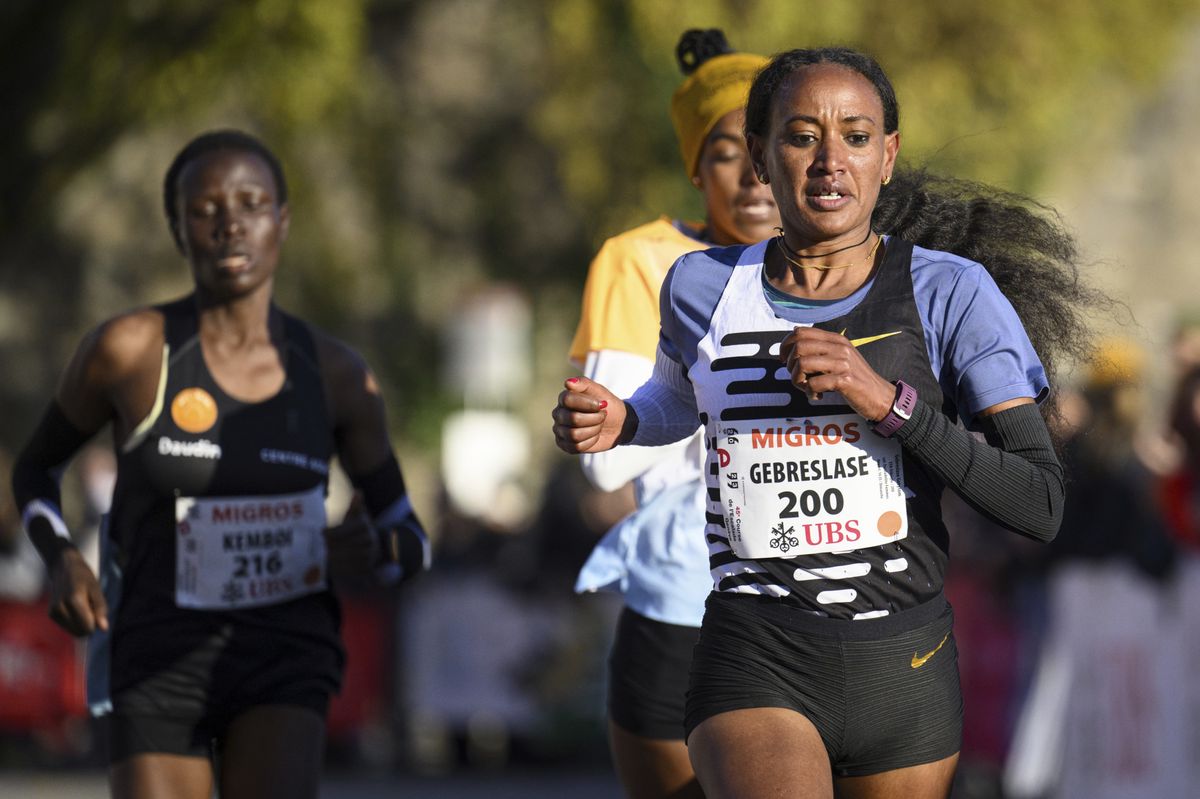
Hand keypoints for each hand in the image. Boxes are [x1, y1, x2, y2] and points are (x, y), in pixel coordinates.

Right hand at [47, 548, 107, 636]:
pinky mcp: (51, 615)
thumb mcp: (96, 588)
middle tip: (89, 605)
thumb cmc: (83, 576)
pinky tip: (75, 607)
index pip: (88, 627)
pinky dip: (75, 621)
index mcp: (73, 600)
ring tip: (82, 605)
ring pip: (74, 631)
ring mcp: (53, 612)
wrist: (63, 568)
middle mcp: (60, 608)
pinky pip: (69, 627)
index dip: (96, 621)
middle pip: (81, 631)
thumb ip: (101, 608)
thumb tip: (104, 629)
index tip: (96, 607)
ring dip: (82, 622)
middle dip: (89, 623)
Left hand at [323, 492, 380, 582]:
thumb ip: (354, 506)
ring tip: (321, 558)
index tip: (320, 534)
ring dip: (333, 559)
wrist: (371, 546)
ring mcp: (370, 554)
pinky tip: (330, 567)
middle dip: (330, 547)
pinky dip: (340, 569)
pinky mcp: (367, 566)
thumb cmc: (356, 529)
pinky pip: (352, 569)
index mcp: (363, 524)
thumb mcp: (354, 517)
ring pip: (347, 557)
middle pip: (345, 544)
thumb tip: (359, 491)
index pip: (344, 529)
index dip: (332, 533)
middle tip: (317, 548)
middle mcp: (369, 539)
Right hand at [551, 376, 628, 453]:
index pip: (568, 400)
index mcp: (564, 398)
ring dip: (593, 430)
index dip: (587, 404)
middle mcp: (558, 414)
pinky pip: (576, 447)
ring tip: (599, 425)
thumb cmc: (606, 405)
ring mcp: (560, 430)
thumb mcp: (599, 390)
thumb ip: (583, 383)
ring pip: (574, 435)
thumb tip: (568, 383)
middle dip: (594, 419)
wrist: (617, 424)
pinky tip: (594, 436)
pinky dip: (591, 441)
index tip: (602, 404)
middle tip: (603, 416)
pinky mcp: (565, 445)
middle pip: (573, 419)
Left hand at [779, 327, 895, 420]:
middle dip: (790, 365)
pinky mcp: (845, 380)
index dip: (785, 346)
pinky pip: (814, 383)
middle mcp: (839, 347)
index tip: (785, 361)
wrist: (880, 396)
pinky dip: (809, 392)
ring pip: (803, 364)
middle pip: (799, 346)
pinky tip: (817, 396)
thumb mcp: (840, 357)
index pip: (801, 332)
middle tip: (797, 378)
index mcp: (836, 339)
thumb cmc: (855, 378)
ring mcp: (843, 363)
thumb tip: (792, 340)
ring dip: (797, 380)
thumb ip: (821, 349)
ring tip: (807, 388)